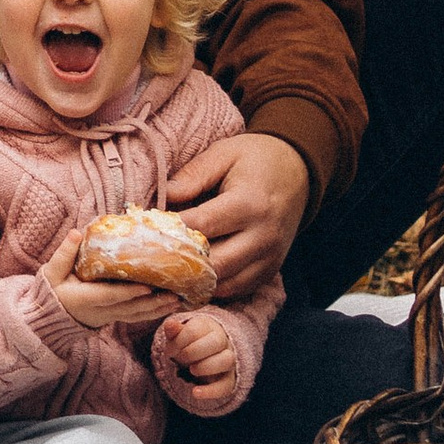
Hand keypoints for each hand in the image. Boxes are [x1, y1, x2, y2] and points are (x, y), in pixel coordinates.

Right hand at [41, 225, 180, 334]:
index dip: (129, 293)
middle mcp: (101, 311)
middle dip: (153, 303)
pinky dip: (153, 314)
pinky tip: (168, 307)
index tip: (147, 287)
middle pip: (131, 309)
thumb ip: (65, 254)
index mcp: (86, 298)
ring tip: (177, 301)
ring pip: (136, 315)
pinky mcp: (114, 317)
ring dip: (158, 309)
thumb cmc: (52, 291)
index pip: (111, 296)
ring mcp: (109, 316)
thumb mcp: (52, 272)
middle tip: (174, 294)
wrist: (49, 317)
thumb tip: (76, 233)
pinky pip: (136, 317)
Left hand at [163, 131, 309, 297]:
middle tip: (150, 257)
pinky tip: (191, 274)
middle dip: (179, 263)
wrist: (298, 173)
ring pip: (224, 284)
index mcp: (250, 204)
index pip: (202, 227)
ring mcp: (270, 258)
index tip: (146, 230)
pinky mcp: (270, 271)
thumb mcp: (224, 154)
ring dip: (194, 280)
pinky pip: (237, 289)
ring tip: (167, 269)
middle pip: (213, 264)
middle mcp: (263, 237)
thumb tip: (164, 199)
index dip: (171, 231)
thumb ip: (193, 175)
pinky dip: (213, 286)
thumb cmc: (255, 159)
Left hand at [166, 306, 240, 390]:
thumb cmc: (189, 343)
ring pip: (227, 360)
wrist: (203, 356)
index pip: (195, 330)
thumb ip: (174, 331)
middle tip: (181, 358)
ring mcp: (228, 360)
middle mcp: (222, 341)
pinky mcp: (228, 380)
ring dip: (206, 367)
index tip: (169, 352)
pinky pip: (226, 386)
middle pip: (217, 341)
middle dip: (194, 351)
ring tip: (191, 370)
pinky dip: (210, 391)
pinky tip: (195, 393)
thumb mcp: (179, 336)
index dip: (179, 341)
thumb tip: (170, 324)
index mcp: (208, 327)